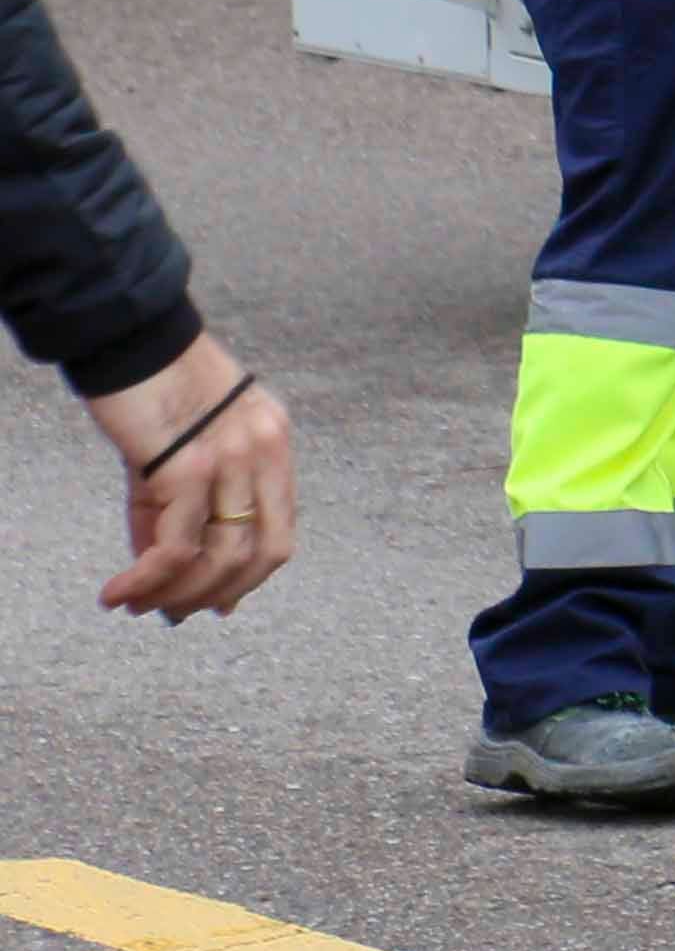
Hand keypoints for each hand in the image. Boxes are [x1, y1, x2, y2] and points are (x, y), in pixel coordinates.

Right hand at [83, 337, 293, 621]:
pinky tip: (117, 593)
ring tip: (134, 606)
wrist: (130, 337)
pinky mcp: (189, 466)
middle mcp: (266, 452)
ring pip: (221, 557)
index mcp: (274, 444)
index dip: (248, 576)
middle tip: (172, 612)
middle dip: (219, 594)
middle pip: (264, 553)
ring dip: (176, 596)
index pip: (281, 528)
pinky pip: (177, 546)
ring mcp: (233, 460)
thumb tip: (167, 588)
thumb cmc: (151, 391)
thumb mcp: (178, 452)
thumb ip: (178, 513)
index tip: (212, 603)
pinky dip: (147, 581)